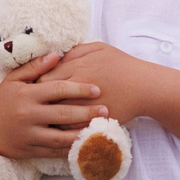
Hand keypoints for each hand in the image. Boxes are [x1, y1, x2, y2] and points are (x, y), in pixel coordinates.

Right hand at [0, 51, 107, 160]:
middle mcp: (28, 115)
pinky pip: (55, 152)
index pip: (58, 89)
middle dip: (87, 111)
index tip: (97, 88)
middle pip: (63, 113)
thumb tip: (57, 54)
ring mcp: (29, 135)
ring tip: (100, 128)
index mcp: (26, 95)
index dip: (79, 88)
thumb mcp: (12, 80)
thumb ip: (35, 67)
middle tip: (106, 109)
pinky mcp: (30, 151)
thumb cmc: (0, 102)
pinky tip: (85, 144)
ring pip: (62, 136)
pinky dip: (71, 148)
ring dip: (83, 132)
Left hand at [42, 41, 161, 124]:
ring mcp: (87, 106)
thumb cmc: (120, 65)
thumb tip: (54, 57)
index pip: (44, 79)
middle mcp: (79, 87)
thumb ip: (74, 51)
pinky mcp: (95, 121)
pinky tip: (59, 130)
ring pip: (56, 116)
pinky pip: (72, 129)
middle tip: (34, 106)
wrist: (144, 86)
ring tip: (42, 120)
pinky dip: (63, 131)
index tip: (35, 90)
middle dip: (39, 103)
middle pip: (47, 98)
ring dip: (48, 119)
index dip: (37, 85)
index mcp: (78, 68)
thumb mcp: (98, 48)